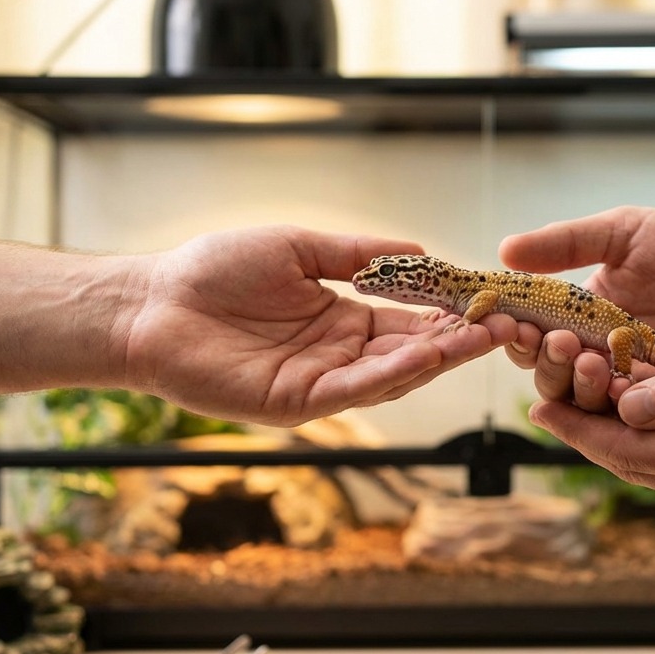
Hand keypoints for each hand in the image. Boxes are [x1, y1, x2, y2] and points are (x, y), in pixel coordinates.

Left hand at [118, 226, 515, 425]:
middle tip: (502, 325)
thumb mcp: (297, 249)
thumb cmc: (213, 271)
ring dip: (436, 358)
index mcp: (341, 319)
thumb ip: (357, 255)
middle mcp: (337, 355)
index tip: (487, 299)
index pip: (409, 319)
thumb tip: (421, 251)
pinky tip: (422, 355)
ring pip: (391, 375)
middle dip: (457, 340)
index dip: (448, 311)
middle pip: (411, 351)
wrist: (151, 302)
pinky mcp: (295, 404)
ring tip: (479, 338)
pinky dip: (389, 375)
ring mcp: (319, 383)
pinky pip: (352, 390)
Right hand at [499, 206, 654, 410]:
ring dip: (578, 387)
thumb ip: (569, 241)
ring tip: (592, 361)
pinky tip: (624, 388)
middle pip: (550, 376)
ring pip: (585, 405)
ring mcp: (633, 388)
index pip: (532, 334)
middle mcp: (600, 357)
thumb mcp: (627, 233)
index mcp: (582, 317)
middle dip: (546, 363)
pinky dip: (620, 409)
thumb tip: (505, 250)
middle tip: (558, 341)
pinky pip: (631, 422)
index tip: (513, 322)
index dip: (516, 332)